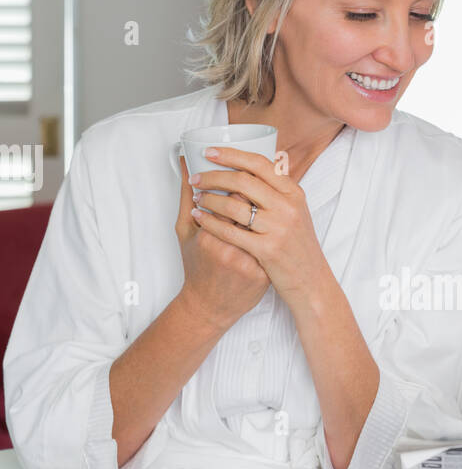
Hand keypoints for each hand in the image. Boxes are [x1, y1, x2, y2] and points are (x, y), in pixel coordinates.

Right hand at [175, 154, 268, 330]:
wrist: (211, 306)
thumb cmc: (196, 265)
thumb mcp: (185, 230)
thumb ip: (186, 194)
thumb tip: (186, 162)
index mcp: (209, 237)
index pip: (232, 198)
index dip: (237, 183)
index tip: (235, 178)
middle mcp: (231, 249)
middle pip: (252, 208)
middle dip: (250, 194)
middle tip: (247, 188)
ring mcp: (250, 263)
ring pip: (264, 224)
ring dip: (262, 210)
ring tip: (255, 208)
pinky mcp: (263, 274)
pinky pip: (270, 242)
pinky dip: (268, 230)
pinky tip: (265, 227)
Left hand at [189, 145, 327, 304]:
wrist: (310, 280)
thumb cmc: (298, 246)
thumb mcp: (296, 212)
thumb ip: (278, 190)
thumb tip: (252, 165)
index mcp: (293, 193)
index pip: (259, 164)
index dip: (231, 155)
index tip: (209, 152)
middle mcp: (287, 207)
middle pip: (242, 181)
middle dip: (213, 176)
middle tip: (196, 177)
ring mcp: (278, 228)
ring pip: (233, 206)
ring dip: (209, 198)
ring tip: (197, 196)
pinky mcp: (267, 249)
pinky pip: (230, 231)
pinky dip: (209, 222)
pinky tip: (199, 217)